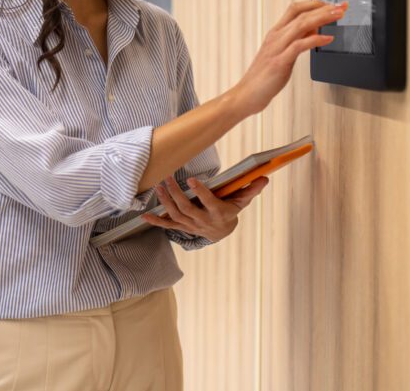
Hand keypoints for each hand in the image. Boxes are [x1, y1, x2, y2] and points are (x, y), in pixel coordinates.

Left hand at [141, 174, 269, 242]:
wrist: (222, 231)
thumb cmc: (231, 210)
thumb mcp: (242, 200)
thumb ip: (251, 189)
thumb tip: (265, 177)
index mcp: (218, 213)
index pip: (209, 203)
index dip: (200, 193)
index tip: (192, 180)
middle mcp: (203, 221)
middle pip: (187, 209)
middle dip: (176, 194)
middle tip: (168, 178)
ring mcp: (191, 225)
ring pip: (176, 215)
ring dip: (165, 202)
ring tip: (159, 186)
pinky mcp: (182, 226)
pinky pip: (167, 225)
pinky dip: (156, 221)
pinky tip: (144, 215)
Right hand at [228, 0, 347, 117]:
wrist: (248, 93)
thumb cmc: (264, 75)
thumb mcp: (282, 52)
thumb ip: (297, 39)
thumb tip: (315, 27)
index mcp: (276, 32)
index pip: (295, 8)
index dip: (315, 3)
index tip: (332, 4)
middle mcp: (276, 37)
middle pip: (301, 14)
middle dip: (324, 8)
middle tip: (341, 6)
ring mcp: (277, 48)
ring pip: (301, 25)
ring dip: (322, 18)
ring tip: (338, 16)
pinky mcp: (280, 62)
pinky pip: (299, 46)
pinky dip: (315, 40)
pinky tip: (327, 39)